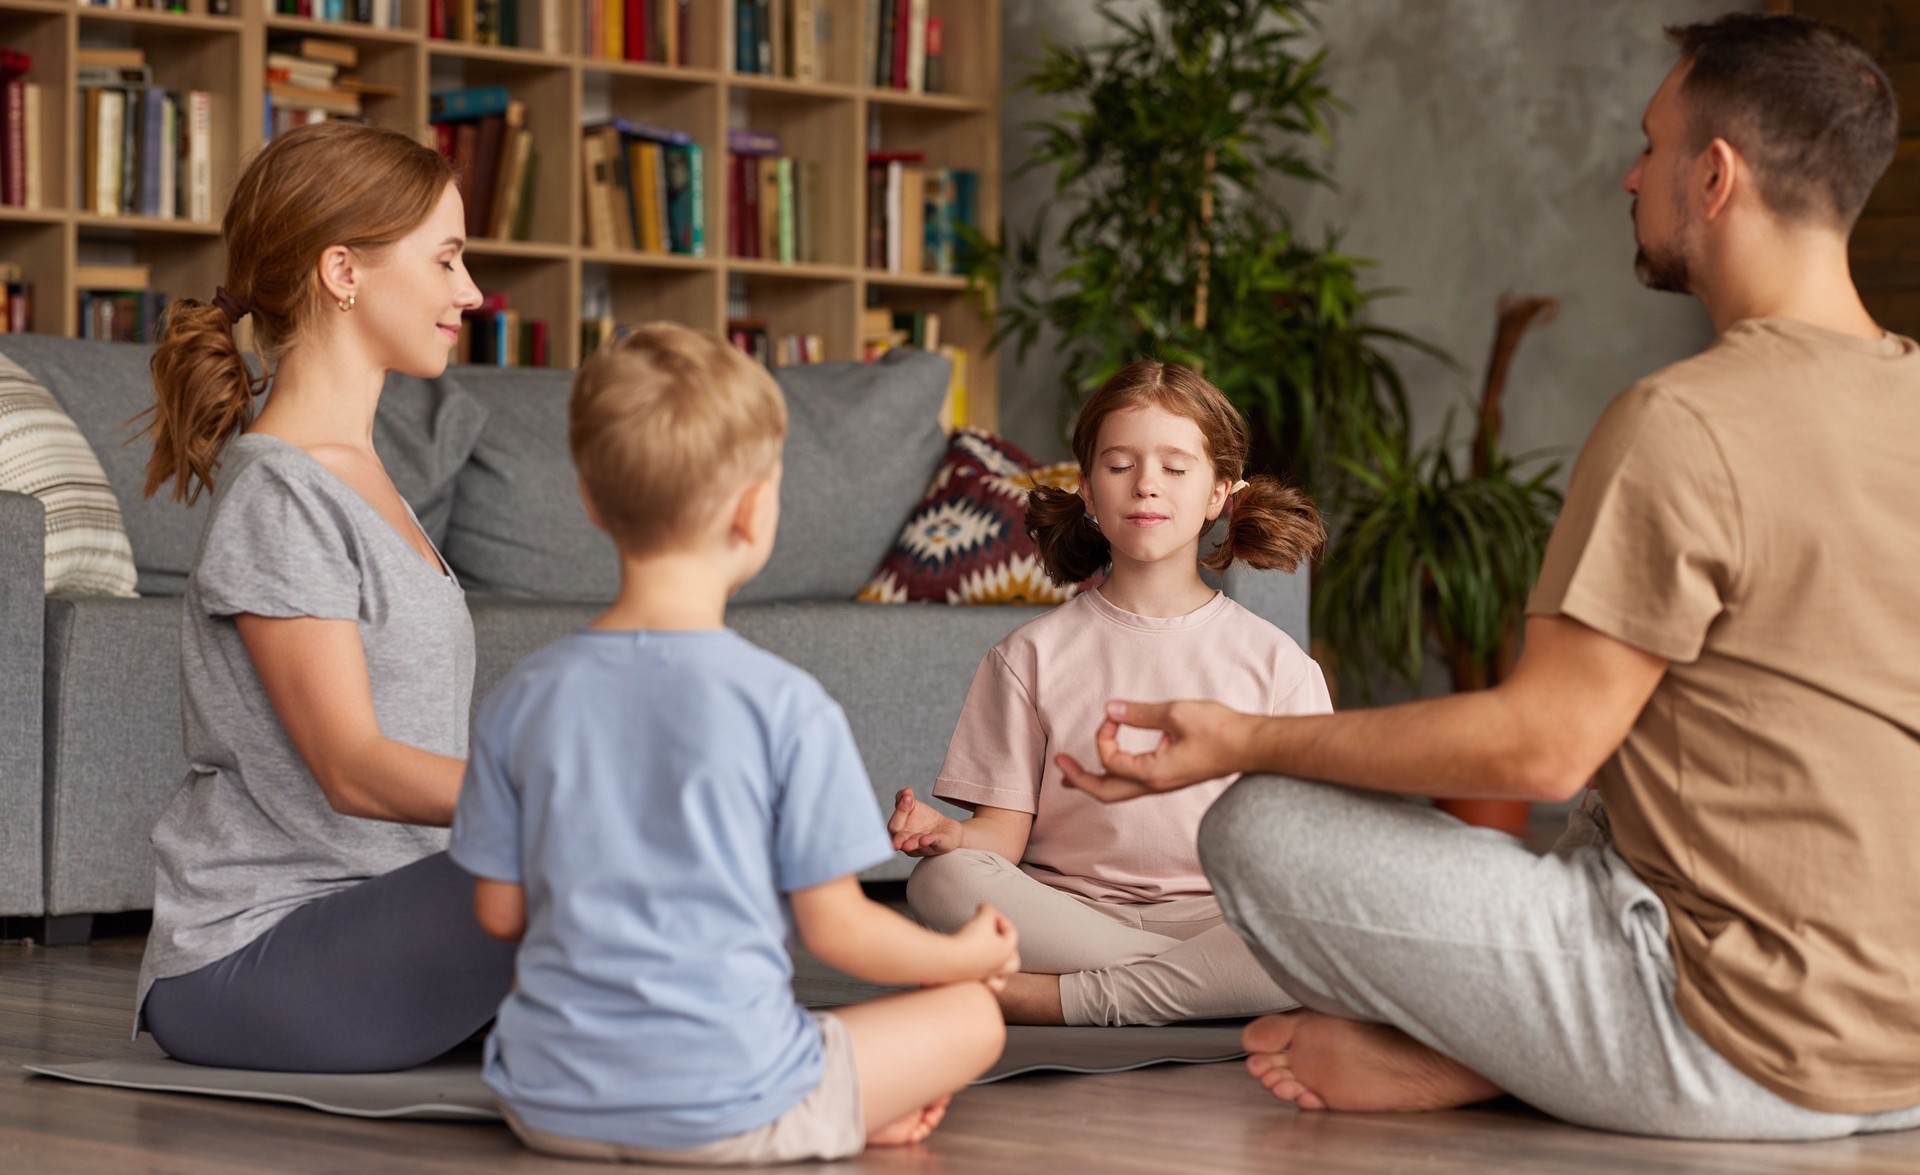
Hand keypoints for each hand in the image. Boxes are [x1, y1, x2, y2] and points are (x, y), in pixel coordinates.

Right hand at [889, 788, 963, 856]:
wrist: (946, 828)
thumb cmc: (924, 819)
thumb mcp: (912, 806)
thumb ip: (904, 797)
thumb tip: (905, 791)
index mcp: (900, 831)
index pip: (894, 825)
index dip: (900, 811)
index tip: (907, 797)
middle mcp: (909, 841)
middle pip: (900, 839)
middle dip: (897, 840)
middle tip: (895, 842)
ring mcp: (924, 845)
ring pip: (916, 845)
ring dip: (911, 844)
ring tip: (907, 845)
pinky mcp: (940, 844)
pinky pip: (934, 842)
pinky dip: (929, 841)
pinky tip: (925, 840)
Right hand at [953, 903, 1019, 990]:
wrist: (949, 960)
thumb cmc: (970, 940)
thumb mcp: (983, 917)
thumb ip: (988, 910)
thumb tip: (985, 909)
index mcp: (1007, 952)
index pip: (1011, 932)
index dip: (999, 917)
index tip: (985, 910)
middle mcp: (999, 968)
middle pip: (1013, 961)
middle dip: (1007, 949)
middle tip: (996, 937)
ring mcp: (985, 977)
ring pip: (1000, 977)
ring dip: (996, 965)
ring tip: (987, 954)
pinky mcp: (971, 982)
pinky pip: (982, 982)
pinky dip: (981, 976)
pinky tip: (972, 966)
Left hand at [1057, 699, 1252, 802]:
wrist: (1252, 745)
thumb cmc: (1220, 730)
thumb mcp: (1177, 713)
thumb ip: (1141, 712)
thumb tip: (1111, 708)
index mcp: (1153, 774)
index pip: (1110, 759)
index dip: (1104, 733)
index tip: (1115, 713)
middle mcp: (1155, 785)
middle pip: (1105, 792)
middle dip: (1078, 779)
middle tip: (1058, 764)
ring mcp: (1163, 783)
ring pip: (1118, 792)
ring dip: (1092, 782)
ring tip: (1069, 776)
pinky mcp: (1170, 777)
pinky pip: (1133, 784)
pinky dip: (1113, 777)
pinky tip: (1111, 766)